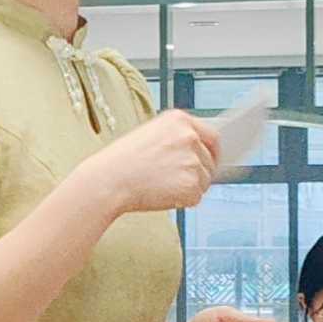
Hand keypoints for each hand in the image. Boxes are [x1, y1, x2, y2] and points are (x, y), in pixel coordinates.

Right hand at [85, 110, 221, 218]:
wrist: (109, 180)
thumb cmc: (121, 161)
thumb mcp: (150, 135)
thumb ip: (177, 139)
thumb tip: (197, 154)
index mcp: (179, 120)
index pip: (212, 136)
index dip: (212, 151)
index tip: (211, 160)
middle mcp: (190, 138)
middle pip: (209, 161)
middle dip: (197, 173)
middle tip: (174, 180)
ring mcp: (193, 161)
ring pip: (204, 181)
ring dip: (188, 187)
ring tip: (161, 186)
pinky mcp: (191, 185)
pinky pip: (195, 197)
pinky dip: (182, 201)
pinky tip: (162, 194)